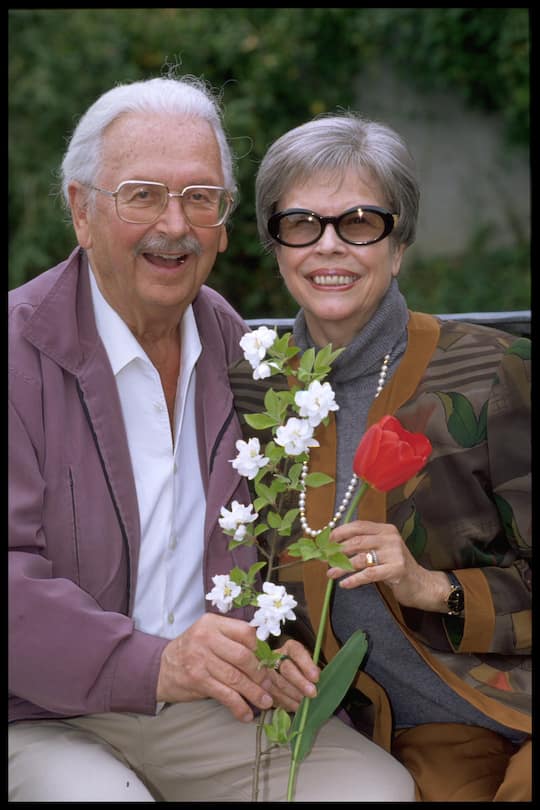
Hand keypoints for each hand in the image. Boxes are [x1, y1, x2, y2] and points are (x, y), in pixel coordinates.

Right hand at [156, 613, 273, 721]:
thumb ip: (231, 639)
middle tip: (269, 685)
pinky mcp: (197, 680)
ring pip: (236, 678)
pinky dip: (238, 706)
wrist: (160, 668)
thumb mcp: (208, 634)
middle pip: (243, 656)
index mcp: (213, 623)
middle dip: (260, 674)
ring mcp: (200, 659)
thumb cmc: (191, 650)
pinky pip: (225, 695)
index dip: (260, 649)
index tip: (266, 662)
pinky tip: (246, 714)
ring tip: (265, 702)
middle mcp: (206, 637)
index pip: (246, 632)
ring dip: (254, 693)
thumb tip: (264, 656)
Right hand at [266, 640, 319, 711]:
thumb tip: (316, 680)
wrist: (286, 676)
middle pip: (286, 669)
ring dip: (294, 695)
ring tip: (305, 702)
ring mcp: (267, 671)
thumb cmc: (303, 670)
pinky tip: (296, 706)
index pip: (297, 652)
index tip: (316, 677)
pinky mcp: (263, 686)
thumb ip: (312, 670)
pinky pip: (273, 695)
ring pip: (279, 684)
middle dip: (300, 682)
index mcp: (290, 648)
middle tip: (312, 693)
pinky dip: (286, 703)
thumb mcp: (310, 665)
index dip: (306, 664)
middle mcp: (277, 657)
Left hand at [327, 520, 450, 611]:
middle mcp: (390, 538)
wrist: (422, 584)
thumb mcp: (383, 550)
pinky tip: (345, 584)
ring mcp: (394, 553)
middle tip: (326, 559)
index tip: (327, 540)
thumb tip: (335, 547)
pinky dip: (354, 579)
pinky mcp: (396, 569)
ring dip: (342, 567)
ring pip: (360, 559)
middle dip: (338, 551)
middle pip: (357, 542)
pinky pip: (368, 574)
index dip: (341, 531)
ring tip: (331, 573)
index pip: (359, 525)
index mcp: (386, 530)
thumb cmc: (396, 567)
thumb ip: (365, 545)